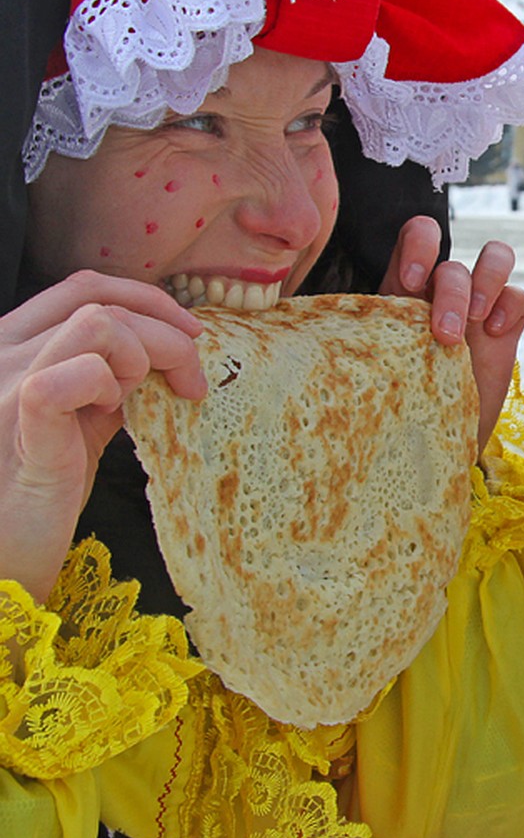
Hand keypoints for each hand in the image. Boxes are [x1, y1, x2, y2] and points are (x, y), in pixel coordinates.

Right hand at [0, 272, 206, 601]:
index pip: (84, 287)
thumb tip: (169, 351)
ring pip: (99, 323)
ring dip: (141, 355)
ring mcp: (7, 380)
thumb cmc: (41, 485)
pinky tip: (108, 415)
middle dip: (164, 332)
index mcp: (16, 345)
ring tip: (138, 400)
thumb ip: (112, 377)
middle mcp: (2, 352)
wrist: (4, 550)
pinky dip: (110, 384)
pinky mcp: (22, 417)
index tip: (188, 331)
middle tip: (190, 380)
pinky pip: (79, 370)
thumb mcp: (82, 415)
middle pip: (101, 302)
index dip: (145, 299)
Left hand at [380, 216, 523, 448]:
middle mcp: (442, 291)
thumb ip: (373, 342)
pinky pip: (518, 297)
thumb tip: (341, 338)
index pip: (417, 237)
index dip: (418, 246)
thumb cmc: (397, 403)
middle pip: (453, 258)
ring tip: (477, 320)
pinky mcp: (506, 329)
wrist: (432, 442)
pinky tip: (496, 334)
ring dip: (487, 280)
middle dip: (452, 290)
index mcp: (406, 289)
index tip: (410, 283)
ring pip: (496, 256)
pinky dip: (510, 307)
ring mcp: (478, 307)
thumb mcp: (378, 368)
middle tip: (445, 333)